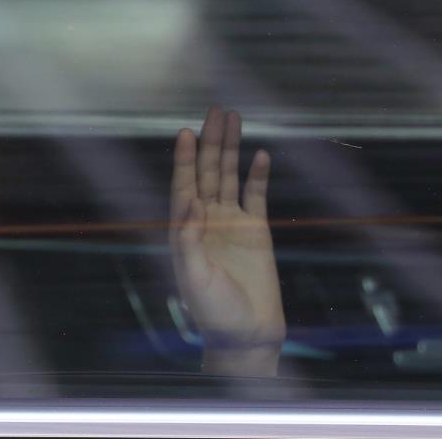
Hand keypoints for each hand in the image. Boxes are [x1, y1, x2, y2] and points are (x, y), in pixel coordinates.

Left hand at [169, 107, 285, 375]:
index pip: (183, 186)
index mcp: (185, 230)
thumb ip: (187, 239)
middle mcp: (206, 221)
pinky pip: (257, 196)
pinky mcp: (257, 232)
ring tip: (234, 119)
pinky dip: (258, 175)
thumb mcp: (192, 276)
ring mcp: (231, 224)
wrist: (245, 334)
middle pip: (207, 172)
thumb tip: (191, 203)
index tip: (186, 132)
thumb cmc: (213, 311)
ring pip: (230, 177)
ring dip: (231, 149)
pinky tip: (260, 155)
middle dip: (210, 142)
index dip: (184, 159)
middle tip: (215, 110)